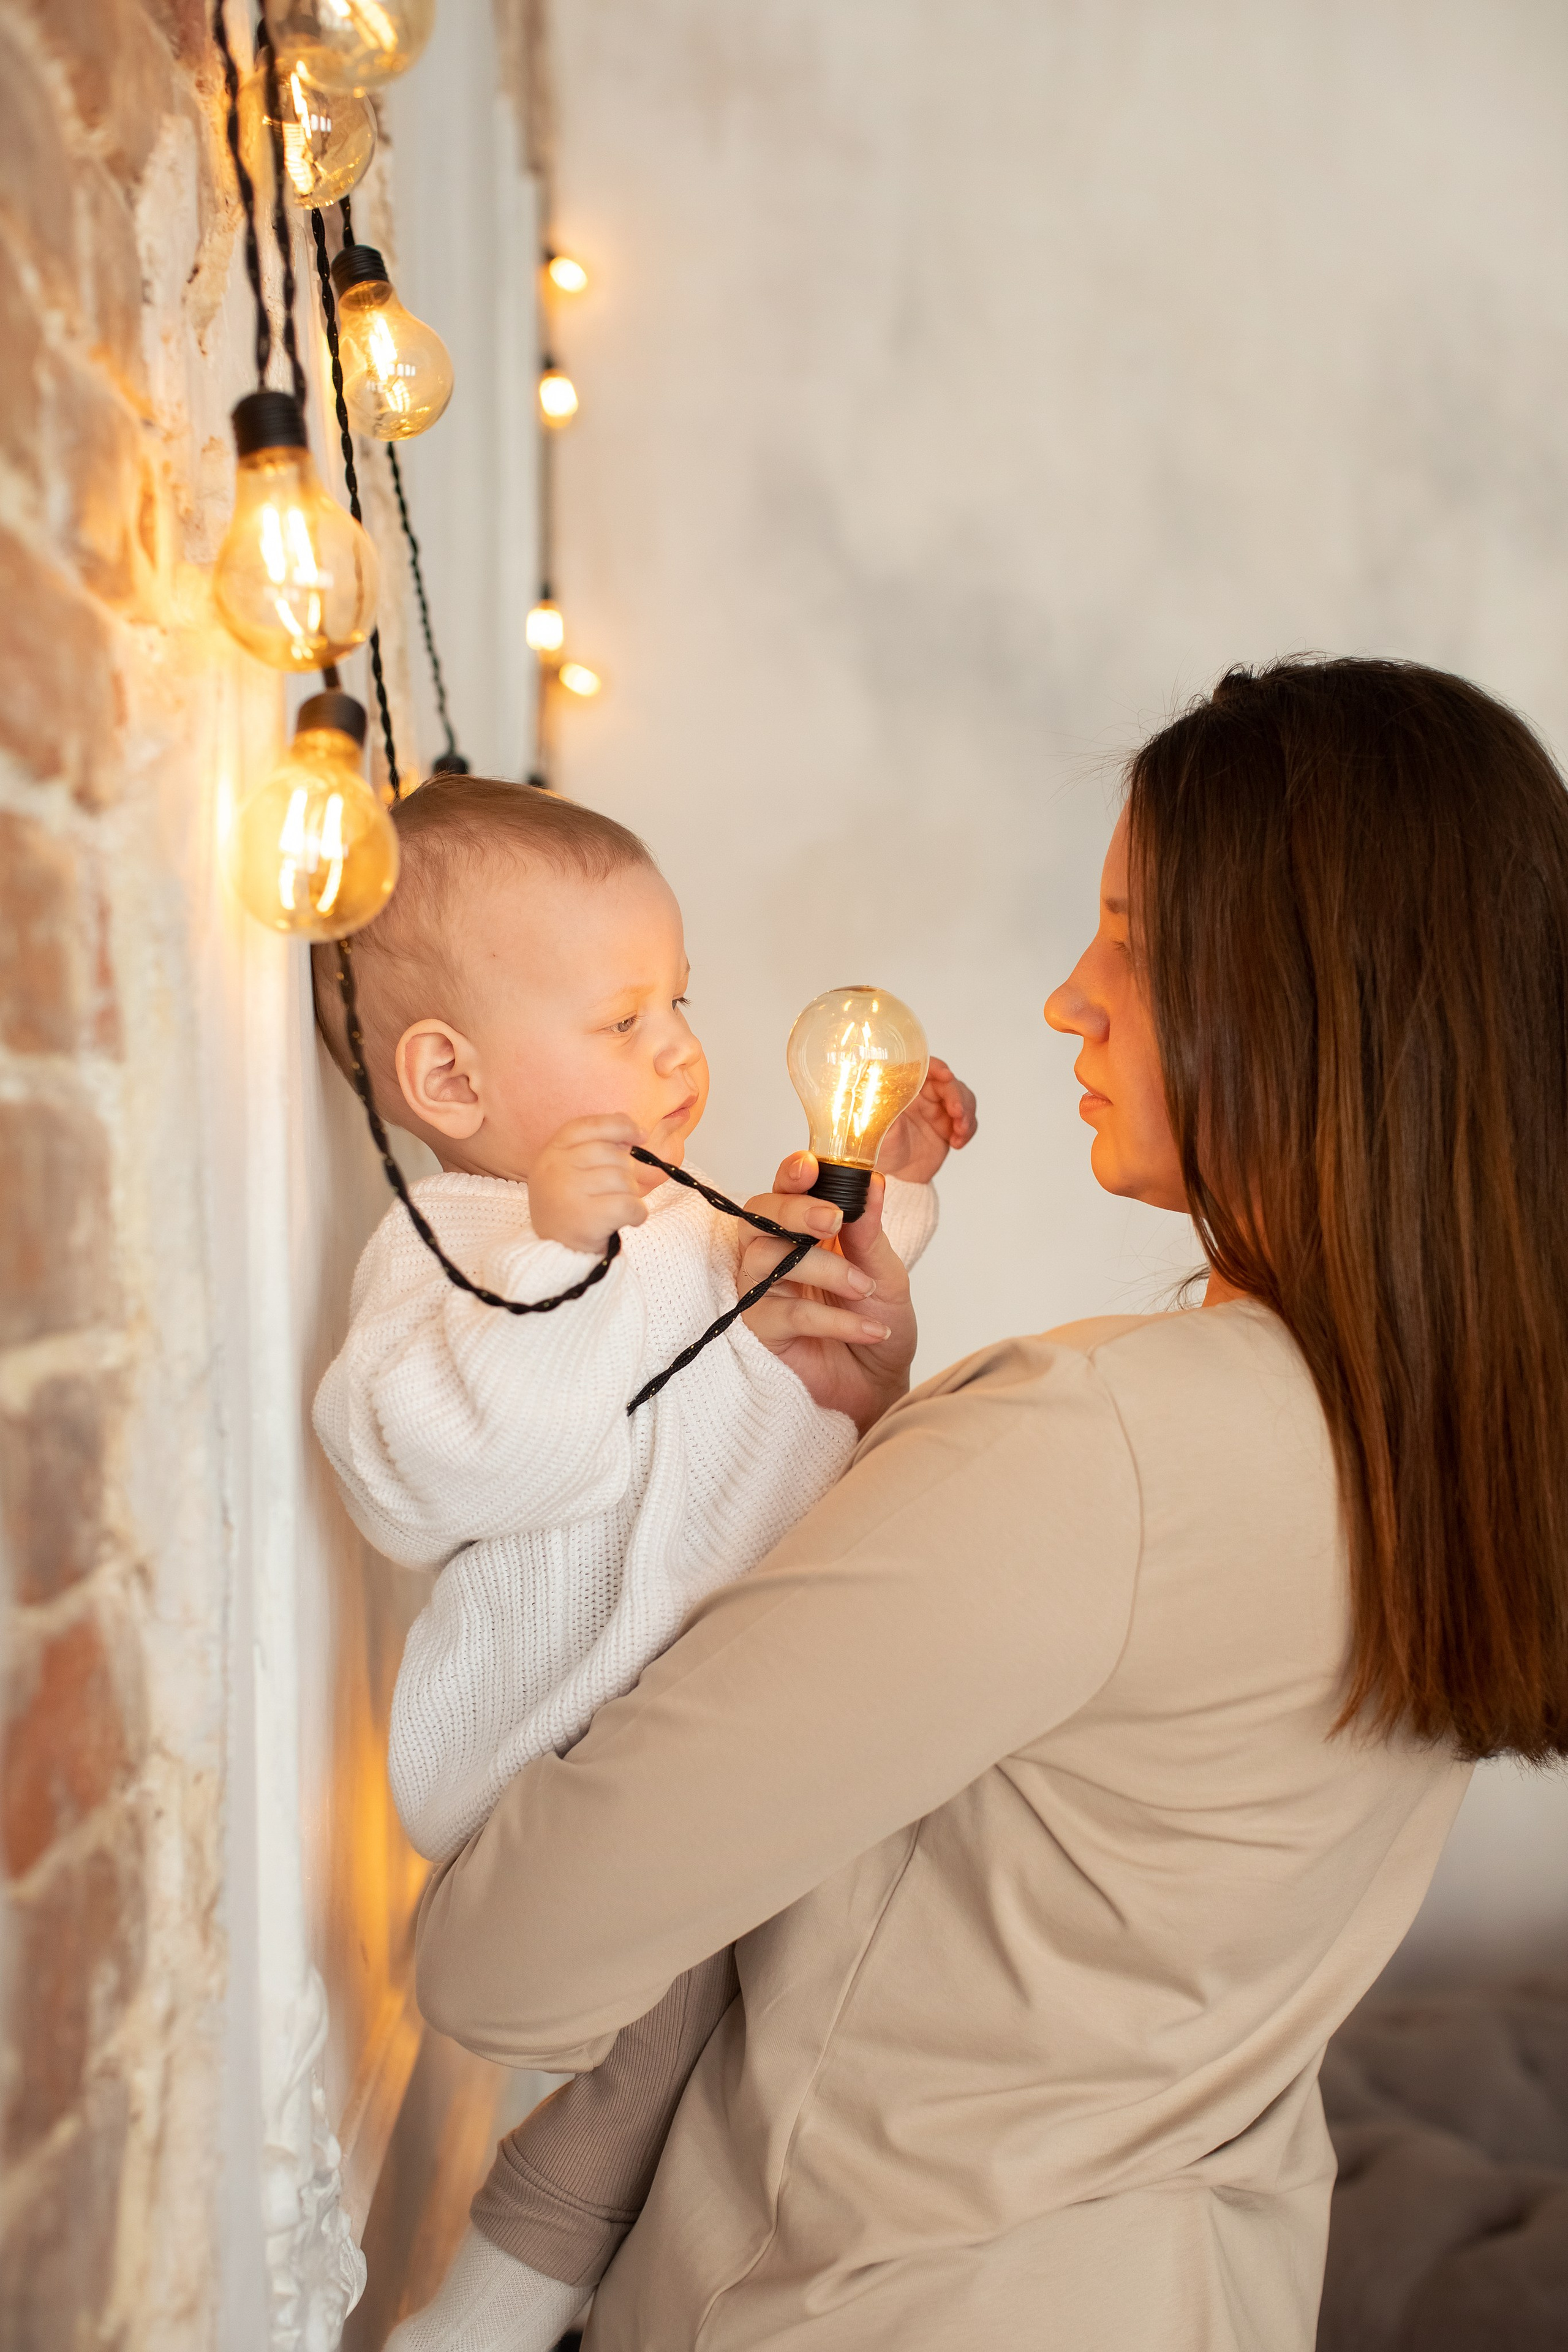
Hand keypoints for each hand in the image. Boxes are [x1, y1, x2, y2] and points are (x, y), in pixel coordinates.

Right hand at [528, 1115, 647, 1254]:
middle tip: (617, 1192)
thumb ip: (595, 1147)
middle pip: (614, 1154)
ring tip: (617, 1208)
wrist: (554, 1254)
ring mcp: (569, 1193)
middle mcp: (556, 1169)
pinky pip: (630, 1205)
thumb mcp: (570, 1171)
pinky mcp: (586, 1219)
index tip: (641, 1135)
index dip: (620, 1126)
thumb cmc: (570, 1208)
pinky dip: (638, 1214)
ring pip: (624, 1180)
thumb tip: (633, 1130)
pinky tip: (629, 1220)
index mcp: (551, 1152)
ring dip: (631, 1195)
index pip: (589, 1126)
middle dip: (627, 1172)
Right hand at [740, 1152, 915, 1434]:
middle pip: (758, 1218)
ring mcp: (763, 1292)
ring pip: (767, 1261)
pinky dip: (832, 1320)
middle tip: (831, 1218)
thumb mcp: (885, 1272)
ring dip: (822, 1270)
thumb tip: (873, 1182)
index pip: (784, 1191)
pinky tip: (870, 1329)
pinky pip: (785, 1314)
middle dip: (793, 1211)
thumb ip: (870, 1231)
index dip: (790, 1175)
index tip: (810, 1165)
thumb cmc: (878, 1319)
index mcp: (803, 1231)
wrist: (882, 1381)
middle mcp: (775, 1254)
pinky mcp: (761, 1330)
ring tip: (863, 1287)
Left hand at [875, 1055, 976, 1183]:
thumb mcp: (878, 1131)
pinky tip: (957, 1142)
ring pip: (962, 1097)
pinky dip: (967, 1129)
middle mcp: (921, 1094)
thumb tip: (882, 1090)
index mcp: (902, 1089)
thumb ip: (883, 1111)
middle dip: (957, 1096)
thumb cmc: (883, 1152)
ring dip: (966, 1113)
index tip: (946, 1075)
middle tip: (957, 1113)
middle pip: (947, 1082)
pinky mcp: (950, 1122)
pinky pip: (968, 1118)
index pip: (921, 1068)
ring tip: (959, 1132)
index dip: (936, 1067)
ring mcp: (937, 1107)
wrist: (898, 1177)